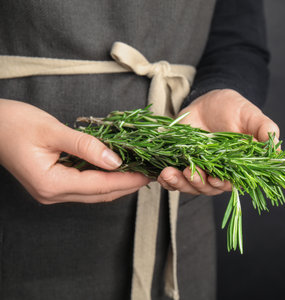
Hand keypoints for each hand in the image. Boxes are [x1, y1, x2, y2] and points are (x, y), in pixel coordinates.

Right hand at [0, 99, 149, 203]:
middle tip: (151, 173)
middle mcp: (52, 194)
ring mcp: (51, 192)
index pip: (100, 185)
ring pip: (94, 192)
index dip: (127, 180)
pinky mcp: (52, 185)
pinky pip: (85, 186)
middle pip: (100, 194)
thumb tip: (116, 160)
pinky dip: (103, 179)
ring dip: (118, 183)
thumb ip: (86, 146)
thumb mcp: (52, 130)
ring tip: (140, 171)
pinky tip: (117, 169)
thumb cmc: (13, 123)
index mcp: (51, 184)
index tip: (149, 174)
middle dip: (127, 185)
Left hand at [158, 89, 279, 194]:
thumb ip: (264, 129)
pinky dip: (167, 180)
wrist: (209, 100)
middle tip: (190, 173)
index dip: (223, 184)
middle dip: (198, 183)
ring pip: (189, 186)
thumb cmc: (234, 108)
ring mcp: (198, 168)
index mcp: (236, 167)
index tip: (216, 179)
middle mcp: (217, 172)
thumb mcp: (251, 115)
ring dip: (179, 183)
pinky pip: (173, 179)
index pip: (231, 183)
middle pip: (207, 188)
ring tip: (170, 173)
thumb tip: (277, 147)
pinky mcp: (181, 162)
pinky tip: (162, 173)